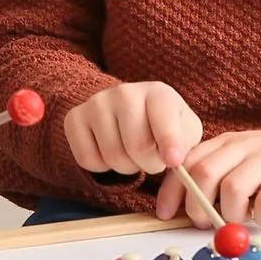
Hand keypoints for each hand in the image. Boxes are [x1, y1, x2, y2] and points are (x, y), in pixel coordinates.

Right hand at [65, 82, 201, 179]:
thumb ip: (185, 143)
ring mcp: (96, 103)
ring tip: (132, 155)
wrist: (127, 111)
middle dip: (149, 164)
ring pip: (112, 156)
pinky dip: (101, 167)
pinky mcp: (74, 118)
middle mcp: (124, 92)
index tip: (173, 161)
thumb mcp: (185, 131)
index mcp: (157, 92)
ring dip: (126, 167)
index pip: (164, 120)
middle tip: (152, 160)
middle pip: (137, 147)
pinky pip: (87, 159)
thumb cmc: (163, 125)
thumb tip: (173, 159)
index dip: (169, 144)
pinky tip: (109, 152)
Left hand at [159, 122, 260, 228]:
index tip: (165, 214)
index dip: (172, 190)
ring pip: (232, 188)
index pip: (188, 163)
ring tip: (244, 219)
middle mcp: (246, 147)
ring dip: (231, 214)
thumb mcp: (251, 163)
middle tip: (208, 224)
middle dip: (198, 207)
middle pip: (204, 175)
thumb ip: (223, 178)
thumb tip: (190, 210)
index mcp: (229, 144)